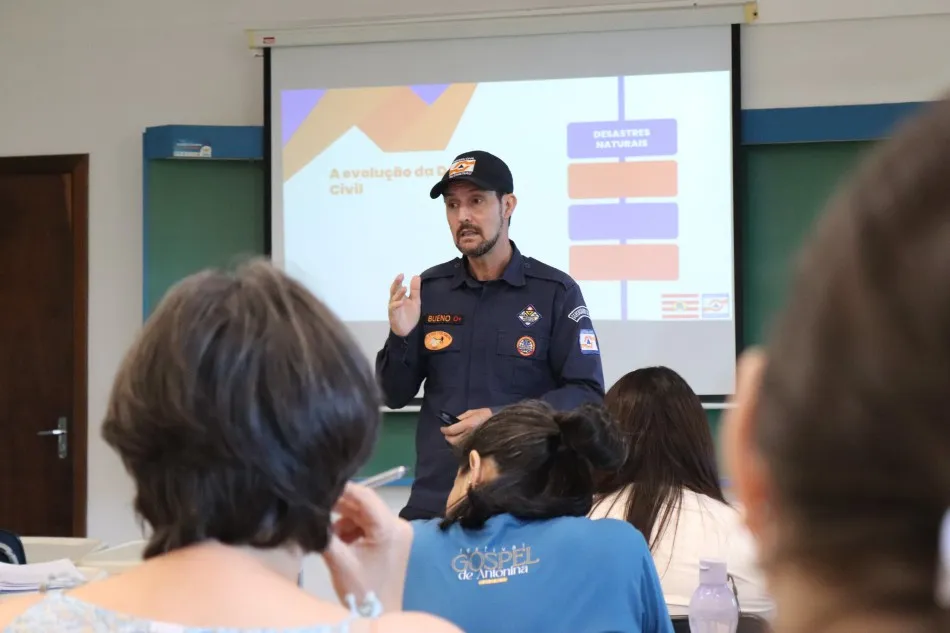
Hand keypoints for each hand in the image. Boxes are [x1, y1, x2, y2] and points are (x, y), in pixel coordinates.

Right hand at [322, 483, 413, 612]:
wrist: (379, 615)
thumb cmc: (362, 592)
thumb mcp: (339, 561)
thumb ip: (325, 533)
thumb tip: (312, 511)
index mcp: (390, 528)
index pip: (365, 496)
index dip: (342, 489)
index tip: (320, 486)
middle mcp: (398, 524)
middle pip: (365, 505)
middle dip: (340, 506)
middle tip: (317, 506)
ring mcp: (397, 532)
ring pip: (365, 514)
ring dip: (345, 519)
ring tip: (326, 531)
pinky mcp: (392, 540)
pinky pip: (369, 525)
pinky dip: (352, 528)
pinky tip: (338, 539)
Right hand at [388, 274, 420, 337]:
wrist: (409, 331)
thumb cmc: (410, 315)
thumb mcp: (415, 301)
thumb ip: (415, 290)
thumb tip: (416, 276)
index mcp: (400, 297)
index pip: (398, 287)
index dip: (398, 280)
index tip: (402, 274)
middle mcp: (395, 301)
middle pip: (393, 291)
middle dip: (396, 283)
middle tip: (400, 277)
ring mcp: (393, 309)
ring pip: (393, 299)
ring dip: (398, 294)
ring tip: (404, 288)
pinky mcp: (393, 316)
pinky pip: (393, 310)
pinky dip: (396, 305)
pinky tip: (401, 302)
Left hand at [440, 408, 493, 445]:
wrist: (500, 424)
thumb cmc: (486, 415)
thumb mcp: (473, 412)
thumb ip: (461, 417)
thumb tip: (452, 422)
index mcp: (468, 424)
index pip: (451, 430)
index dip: (445, 430)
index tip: (443, 428)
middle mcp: (469, 434)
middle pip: (452, 440)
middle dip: (448, 437)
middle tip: (448, 433)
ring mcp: (472, 442)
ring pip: (457, 445)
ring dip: (453, 441)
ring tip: (454, 436)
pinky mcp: (475, 446)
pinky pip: (464, 448)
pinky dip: (459, 445)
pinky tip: (461, 440)